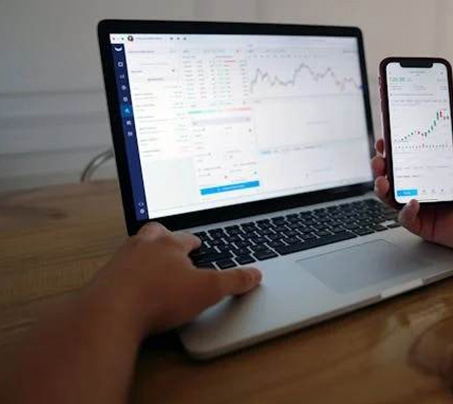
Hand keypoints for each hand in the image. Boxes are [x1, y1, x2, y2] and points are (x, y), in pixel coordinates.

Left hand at [82, 222, 261, 336]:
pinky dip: (125, 274)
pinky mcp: (103, 279)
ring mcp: (120, 261)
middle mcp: (142, 246)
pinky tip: (130, 286)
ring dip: (143, 253)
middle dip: (164, 236)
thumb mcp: (207, 290)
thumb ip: (233, 281)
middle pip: (154, 233)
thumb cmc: (160, 297)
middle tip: (169, 243)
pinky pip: (117, 270)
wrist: (111, 313)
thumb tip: (255, 274)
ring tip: (151, 263)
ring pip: (133, 248)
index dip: (194, 242)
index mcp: (169, 244)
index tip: (198, 244)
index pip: (185, 237)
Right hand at [371, 120, 452, 250]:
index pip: (406, 159)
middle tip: (378, 160)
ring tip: (382, 181)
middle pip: (393, 177)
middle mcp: (427, 188)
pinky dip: (405, 212)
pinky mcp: (427, 227)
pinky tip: (413, 202)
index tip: (384, 141)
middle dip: (380, 168)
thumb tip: (451, 117)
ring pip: (393, 199)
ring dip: (382, 189)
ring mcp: (426, 208)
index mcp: (436, 170)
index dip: (392, 151)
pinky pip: (406, 220)